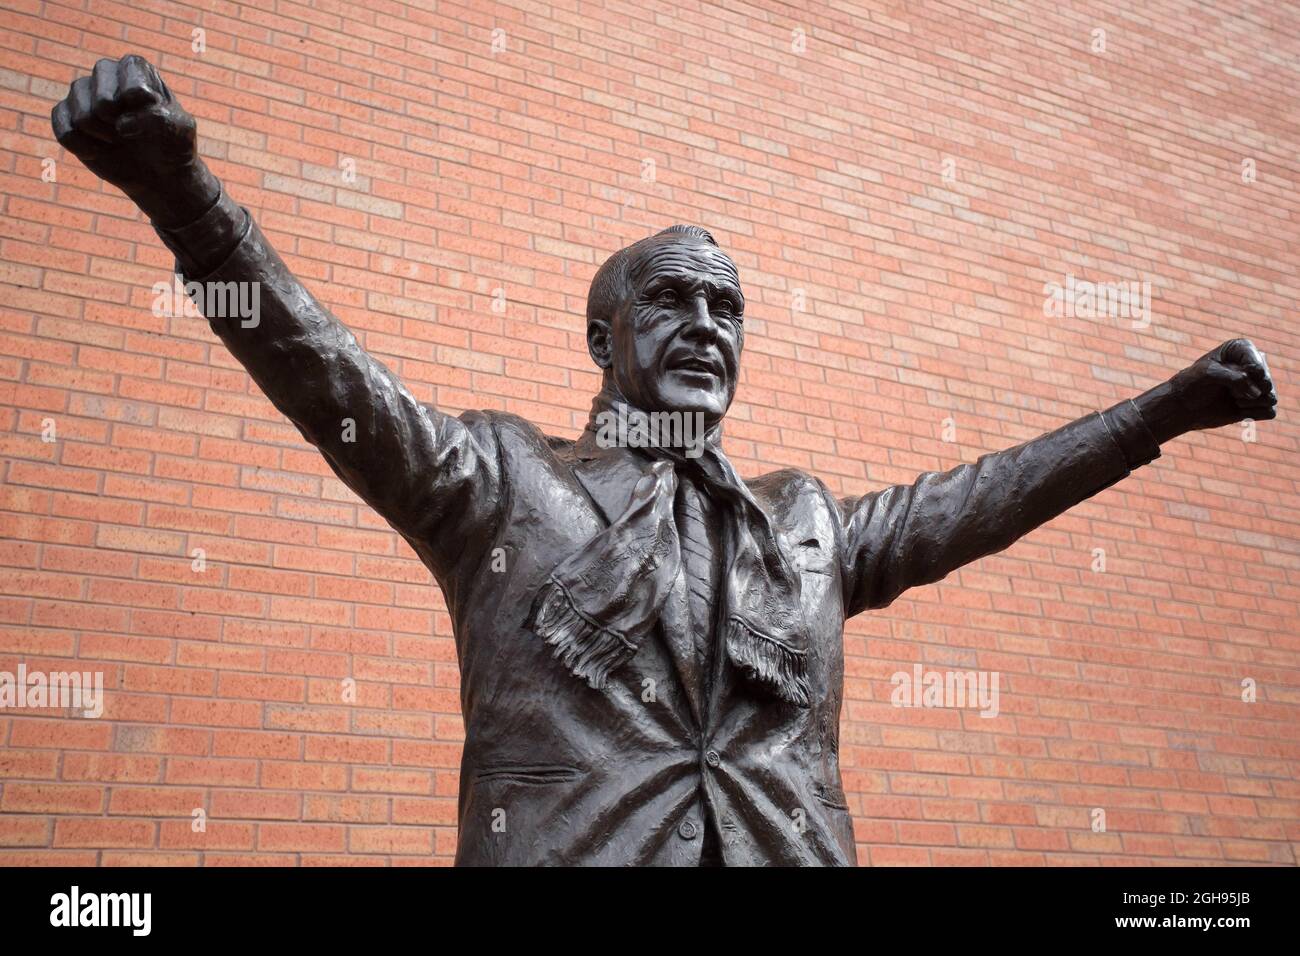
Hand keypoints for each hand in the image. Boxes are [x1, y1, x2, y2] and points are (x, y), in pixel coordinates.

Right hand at [50, 54, 218, 227]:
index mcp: (135, 68)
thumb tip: (121, 124)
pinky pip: (64, 131)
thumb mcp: (179, 129)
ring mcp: (83, 95)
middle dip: (124, 126)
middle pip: (103, 100)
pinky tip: (99, 151)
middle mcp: (105, 75)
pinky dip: (84, 148)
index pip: (130, 77)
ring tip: (117, 140)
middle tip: (132, 132)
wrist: (160, 172)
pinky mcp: (67, 117)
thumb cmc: (172, 144)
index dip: (141, 103)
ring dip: (104, 138)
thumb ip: (159, 118)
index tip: (155, 114)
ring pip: (82, 116)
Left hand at [1135, 338, 1277, 442]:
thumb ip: (1235, 379)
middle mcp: (1254, 366)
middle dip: (1245, 390)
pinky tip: (1238, 409)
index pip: (1258, 362)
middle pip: (1266, 381)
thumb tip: (1258, 393)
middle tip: (1227, 391)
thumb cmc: (1192, 383)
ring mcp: (1258, 385)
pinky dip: (1254, 414)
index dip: (1248, 373)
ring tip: (1232, 398)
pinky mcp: (1258, 404)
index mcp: (1242, 349)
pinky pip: (1270, 411)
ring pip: (1270, 397)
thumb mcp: (1209, 374)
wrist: (1182, 406)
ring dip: (1249, 402)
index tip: (1231, 376)